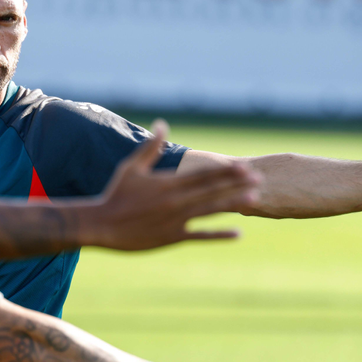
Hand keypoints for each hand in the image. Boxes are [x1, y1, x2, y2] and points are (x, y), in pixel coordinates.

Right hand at [88, 120, 259, 250]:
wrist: (102, 224)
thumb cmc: (116, 193)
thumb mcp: (131, 167)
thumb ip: (151, 147)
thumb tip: (162, 124)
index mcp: (168, 183)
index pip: (203, 175)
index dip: (226, 171)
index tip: (245, 166)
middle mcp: (176, 201)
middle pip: (212, 191)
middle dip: (237, 184)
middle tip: (260, 179)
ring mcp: (175, 220)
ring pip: (210, 211)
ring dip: (233, 204)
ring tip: (254, 199)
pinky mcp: (172, 237)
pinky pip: (200, 235)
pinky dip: (219, 234)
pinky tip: (237, 233)